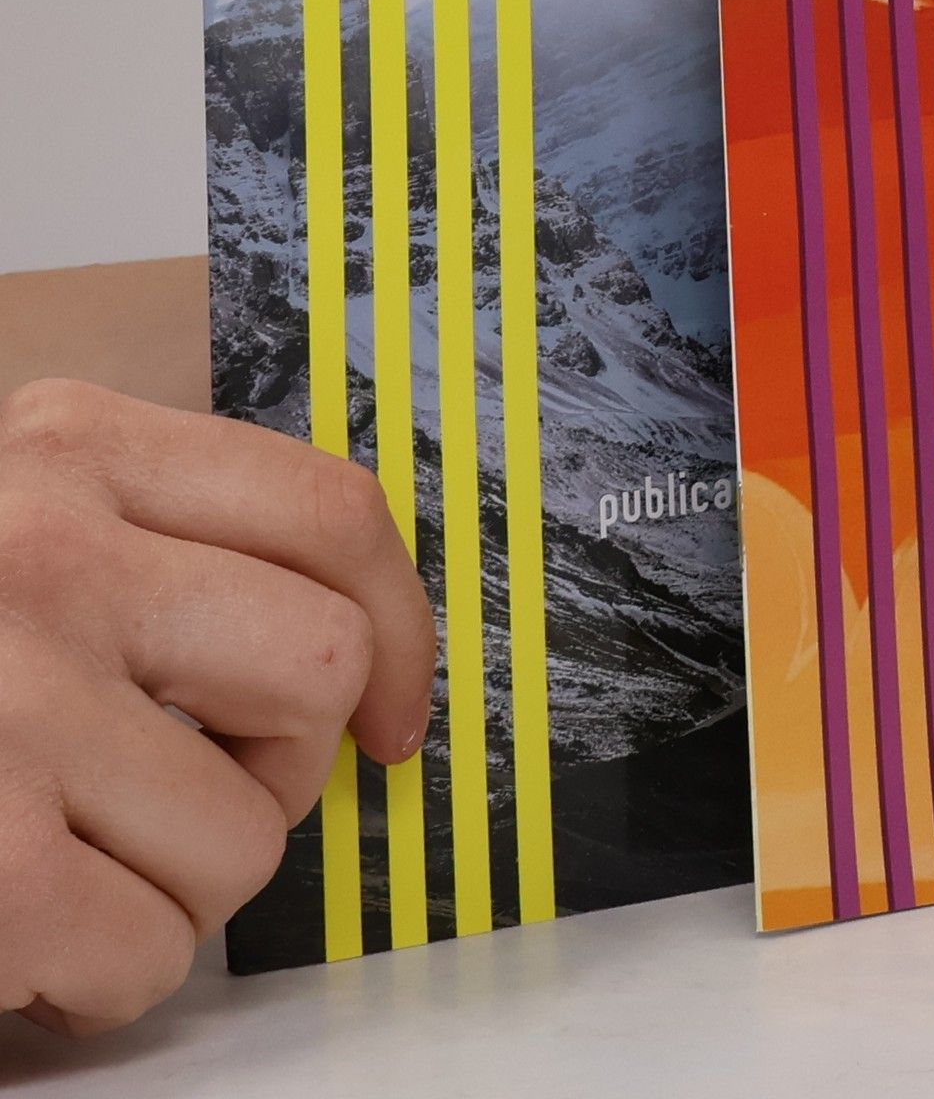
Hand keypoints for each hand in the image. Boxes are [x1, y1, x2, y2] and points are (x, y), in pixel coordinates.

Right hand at [0, 381, 435, 1034]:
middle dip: (285, 761)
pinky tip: (18, 932)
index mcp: (67, 450)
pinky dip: (101, 974)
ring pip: (251, 833)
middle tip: (202, 786)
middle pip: (322, 667)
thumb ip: (153, 538)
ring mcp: (3, 706)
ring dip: (179, 882)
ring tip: (74, 860)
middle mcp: (41, 554)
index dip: (402, 623)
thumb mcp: (10, 521)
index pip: (330, 515)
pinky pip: (152, 952)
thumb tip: (353, 635)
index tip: (397, 708)